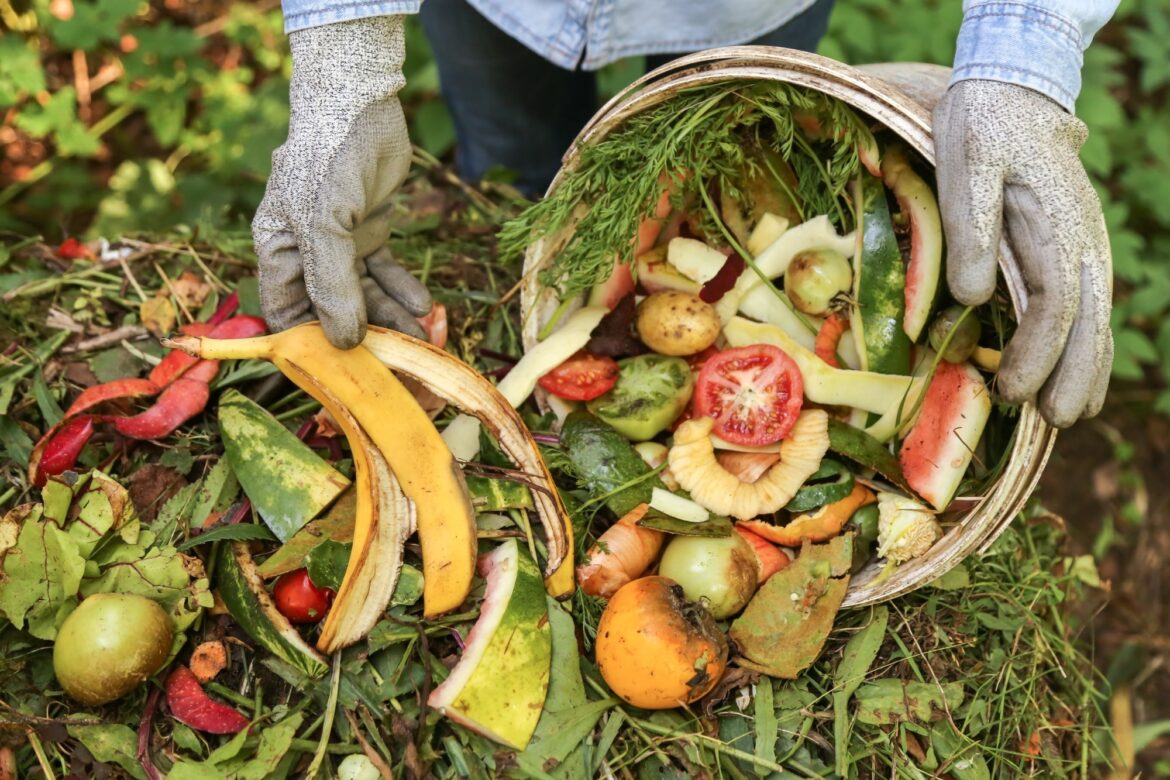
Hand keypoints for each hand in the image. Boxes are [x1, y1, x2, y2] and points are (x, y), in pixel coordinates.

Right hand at [253, 16, 431, 347]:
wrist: (359, 102)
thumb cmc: (327, 158)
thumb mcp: (325, 225)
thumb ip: (333, 284)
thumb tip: (341, 340)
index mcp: (277, 252)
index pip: (286, 314)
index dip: (309, 345)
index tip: (341, 373)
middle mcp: (305, 253)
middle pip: (330, 310)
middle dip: (363, 335)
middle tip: (397, 360)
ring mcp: (339, 243)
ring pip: (363, 294)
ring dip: (390, 316)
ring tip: (421, 335)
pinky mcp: (370, 230)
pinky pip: (385, 271)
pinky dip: (402, 289)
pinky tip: (423, 305)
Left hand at [933, 80, 1112, 427]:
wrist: (1012, 91)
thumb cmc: (981, 129)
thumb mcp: (966, 167)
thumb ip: (970, 229)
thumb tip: (972, 297)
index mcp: (1057, 227)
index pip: (1056, 306)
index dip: (1037, 354)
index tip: (1011, 391)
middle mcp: (1082, 241)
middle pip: (1089, 322)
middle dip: (1073, 376)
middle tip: (1054, 422)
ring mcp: (1085, 244)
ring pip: (1097, 318)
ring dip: (1087, 368)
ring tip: (1070, 416)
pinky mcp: (1074, 247)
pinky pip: (1090, 305)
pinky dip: (1089, 344)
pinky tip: (1082, 376)